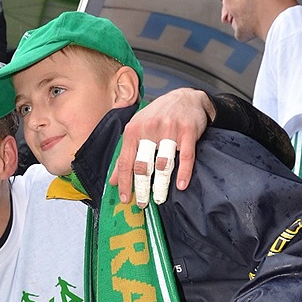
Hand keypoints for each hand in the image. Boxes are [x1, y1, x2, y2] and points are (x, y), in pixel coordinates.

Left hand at [111, 89, 214, 204]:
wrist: (186, 97)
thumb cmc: (159, 116)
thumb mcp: (138, 130)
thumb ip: (125, 155)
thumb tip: (113, 181)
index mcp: (134, 129)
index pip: (126, 161)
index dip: (124, 183)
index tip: (125, 199)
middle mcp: (150, 128)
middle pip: (143, 165)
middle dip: (141, 188)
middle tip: (142, 203)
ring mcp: (170, 129)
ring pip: (163, 163)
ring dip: (161, 185)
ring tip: (160, 198)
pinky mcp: (188, 131)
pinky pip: (185, 156)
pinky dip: (184, 173)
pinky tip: (181, 186)